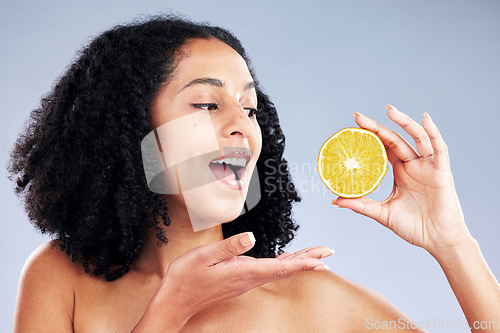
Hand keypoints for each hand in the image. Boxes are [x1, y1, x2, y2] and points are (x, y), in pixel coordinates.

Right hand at [158, 232, 329, 315]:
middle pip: (285, 269)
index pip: (280, 267)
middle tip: (328, 252)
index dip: (303, 262)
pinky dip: (282, 264)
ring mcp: (244, 281)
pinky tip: (286, 259)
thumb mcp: (203, 257)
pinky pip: (267, 271)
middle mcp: (248, 278)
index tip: (322, 259)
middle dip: (308, 260)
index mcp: (242, 271)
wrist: (176, 301)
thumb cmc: (186, 278)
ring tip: (314, 254)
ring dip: (298, 261)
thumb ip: (229, 247)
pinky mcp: (239, 280)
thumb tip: (251, 236)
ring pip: (278, 270)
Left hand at [333, 105, 471, 255]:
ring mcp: (427, 167)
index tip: (352, 127)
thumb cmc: (414, 227)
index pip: (382, 148)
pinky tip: (424, 118)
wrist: (438, 241)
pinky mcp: (441, 172)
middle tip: (357, 117)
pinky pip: (439, 148)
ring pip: (416, 137)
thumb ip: (361, 205)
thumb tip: (335, 200)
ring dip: (403, 122)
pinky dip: (432, 132)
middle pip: (394, 139)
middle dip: (376, 127)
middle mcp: (413, 165)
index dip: (369, 137)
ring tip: (388, 110)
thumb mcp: (382, 213)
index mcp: (400, 172)